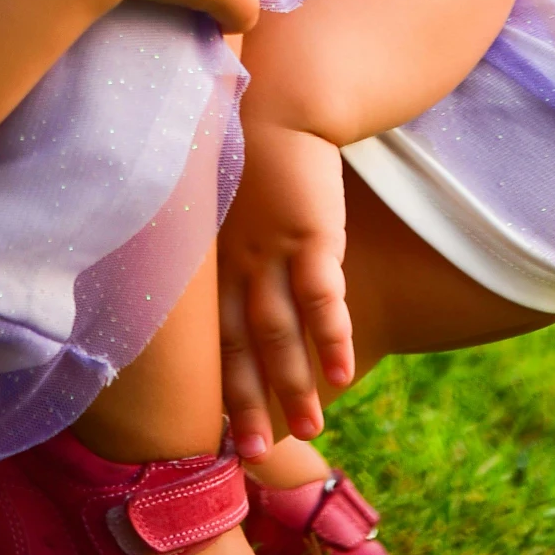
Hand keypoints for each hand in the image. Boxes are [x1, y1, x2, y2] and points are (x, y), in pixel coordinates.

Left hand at [218, 116, 352, 459]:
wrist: (278, 100)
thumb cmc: (254, 151)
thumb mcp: (229, 203)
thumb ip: (230, 248)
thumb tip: (234, 288)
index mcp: (216, 257)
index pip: (212, 332)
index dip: (219, 380)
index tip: (218, 427)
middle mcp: (238, 260)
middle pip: (241, 342)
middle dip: (248, 399)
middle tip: (251, 453)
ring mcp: (273, 248)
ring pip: (281, 329)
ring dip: (294, 381)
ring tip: (310, 429)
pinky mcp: (310, 233)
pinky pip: (320, 294)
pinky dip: (331, 336)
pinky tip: (342, 374)